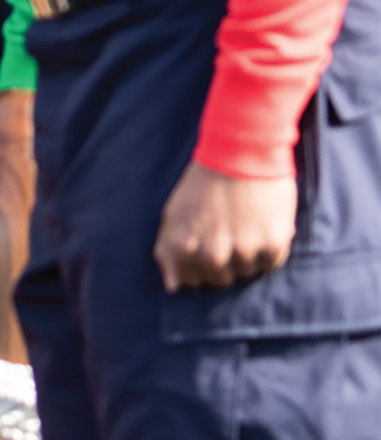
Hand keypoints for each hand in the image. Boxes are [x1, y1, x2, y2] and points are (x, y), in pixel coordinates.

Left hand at [154, 161, 296, 291]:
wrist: (241, 152)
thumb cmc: (203, 183)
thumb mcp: (174, 213)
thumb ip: (168, 251)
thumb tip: (173, 287)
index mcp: (183, 248)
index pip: (193, 282)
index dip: (200, 265)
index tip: (207, 244)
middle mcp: (212, 255)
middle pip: (222, 281)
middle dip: (224, 261)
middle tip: (228, 231)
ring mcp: (243, 252)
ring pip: (247, 274)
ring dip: (247, 255)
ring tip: (244, 224)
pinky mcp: (272, 245)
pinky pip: (271, 264)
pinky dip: (269, 249)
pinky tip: (261, 224)